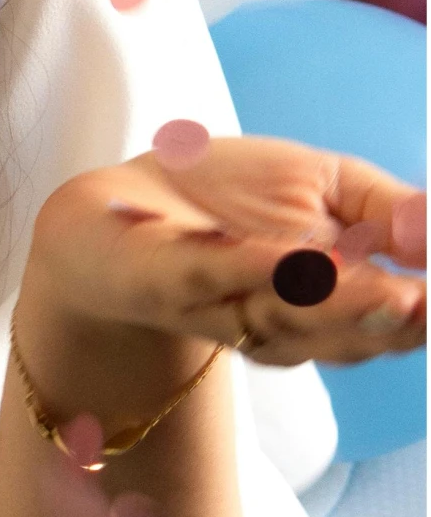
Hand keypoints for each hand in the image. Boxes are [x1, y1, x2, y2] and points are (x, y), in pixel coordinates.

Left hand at [27, 131, 426, 367]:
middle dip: (392, 320)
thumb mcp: (321, 184)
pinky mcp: (166, 281)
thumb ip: (388, 209)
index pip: (397, 319)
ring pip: (288, 316)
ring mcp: (224, 306)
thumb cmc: (225, 200)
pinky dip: (253, 269)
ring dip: (339, 305)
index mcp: (334, 303)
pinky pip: (213, 276)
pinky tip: (290, 259)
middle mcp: (285, 320)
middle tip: (423, 305)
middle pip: (349, 332)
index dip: (419, 314)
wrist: (115, 209)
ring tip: (389, 293)